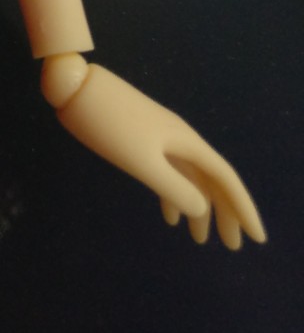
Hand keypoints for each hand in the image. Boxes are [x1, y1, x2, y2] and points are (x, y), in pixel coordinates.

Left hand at [44, 57, 265, 249]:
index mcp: (185, 142)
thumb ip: (173, 187)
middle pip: (211, 179)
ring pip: (189, 176)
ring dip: (198, 206)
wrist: (75, 85)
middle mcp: (179, 138)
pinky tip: (169, 216)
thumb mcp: (142, 161)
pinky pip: (169, 171)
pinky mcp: (141, 137)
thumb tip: (202, 210)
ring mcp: (160, 137)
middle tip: (231, 246)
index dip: (243, 208)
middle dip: (224, 212)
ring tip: (199, 240)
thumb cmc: (107, 123)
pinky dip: (173, 194)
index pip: (225, 179)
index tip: (256, 239)